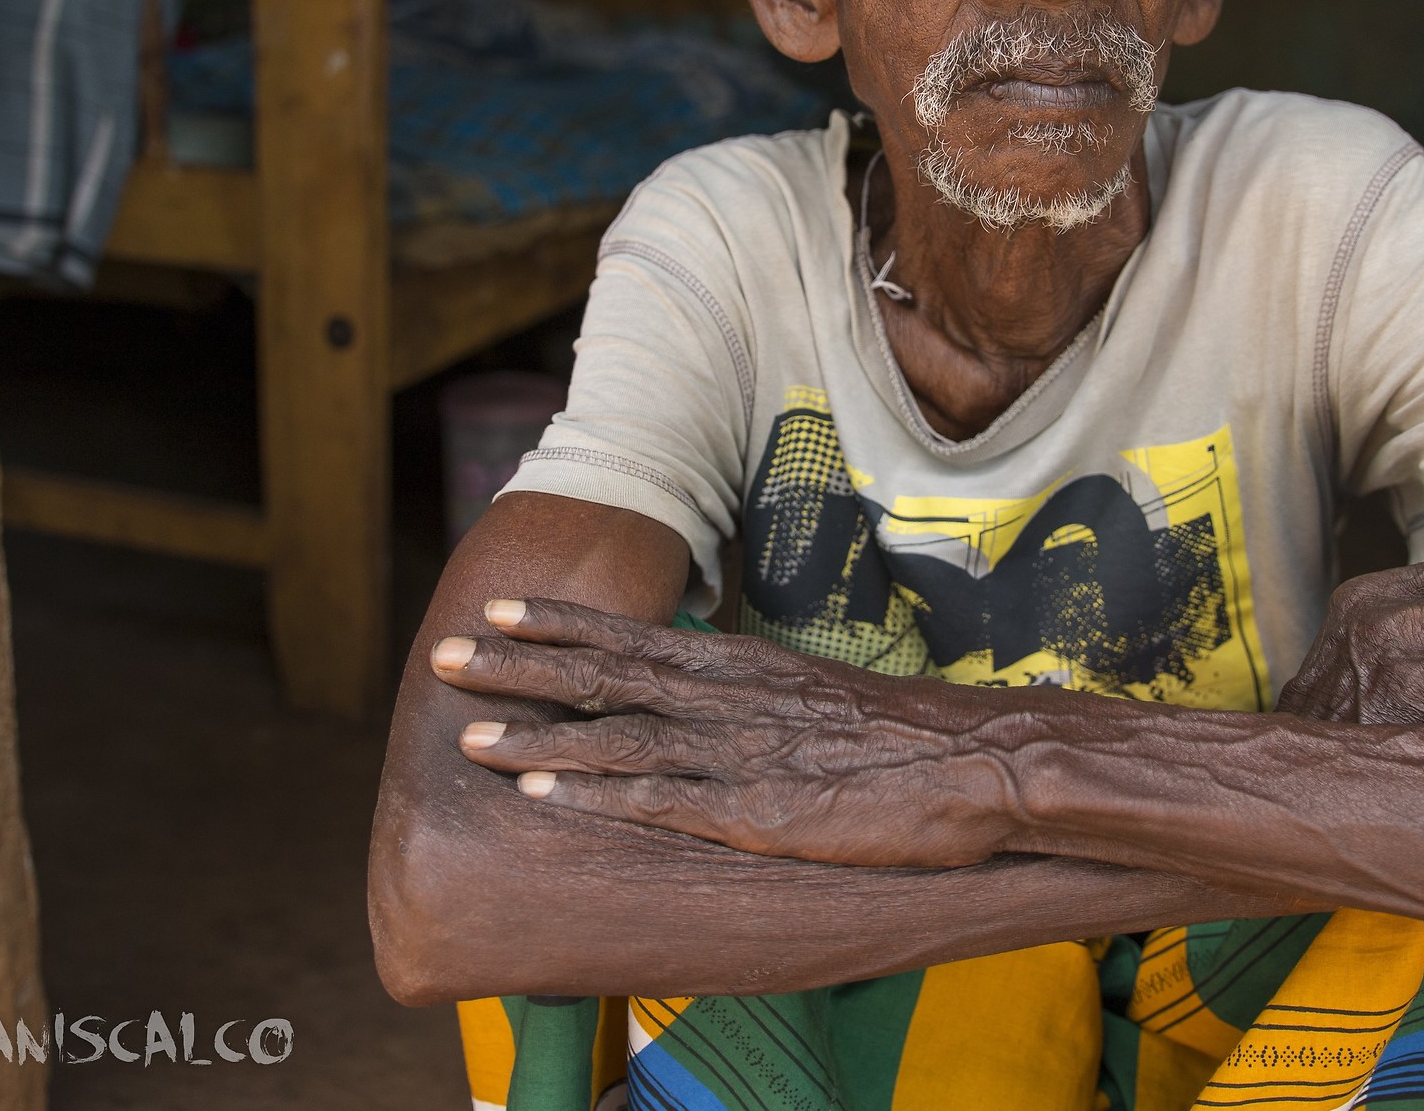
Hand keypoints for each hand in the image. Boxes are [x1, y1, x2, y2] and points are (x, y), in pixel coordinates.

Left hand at [430, 599, 1029, 867]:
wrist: (980, 763)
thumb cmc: (904, 740)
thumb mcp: (817, 702)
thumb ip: (755, 702)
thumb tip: (710, 703)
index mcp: (743, 667)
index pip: (634, 637)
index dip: (560, 626)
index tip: (499, 610)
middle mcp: (729, 699)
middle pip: (605, 675)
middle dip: (519, 666)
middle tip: (443, 654)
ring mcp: (739, 754)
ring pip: (616, 735)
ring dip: (535, 734)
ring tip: (467, 731)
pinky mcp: (757, 812)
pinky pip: (659, 802)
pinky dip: (592, 795)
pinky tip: (539, 797)